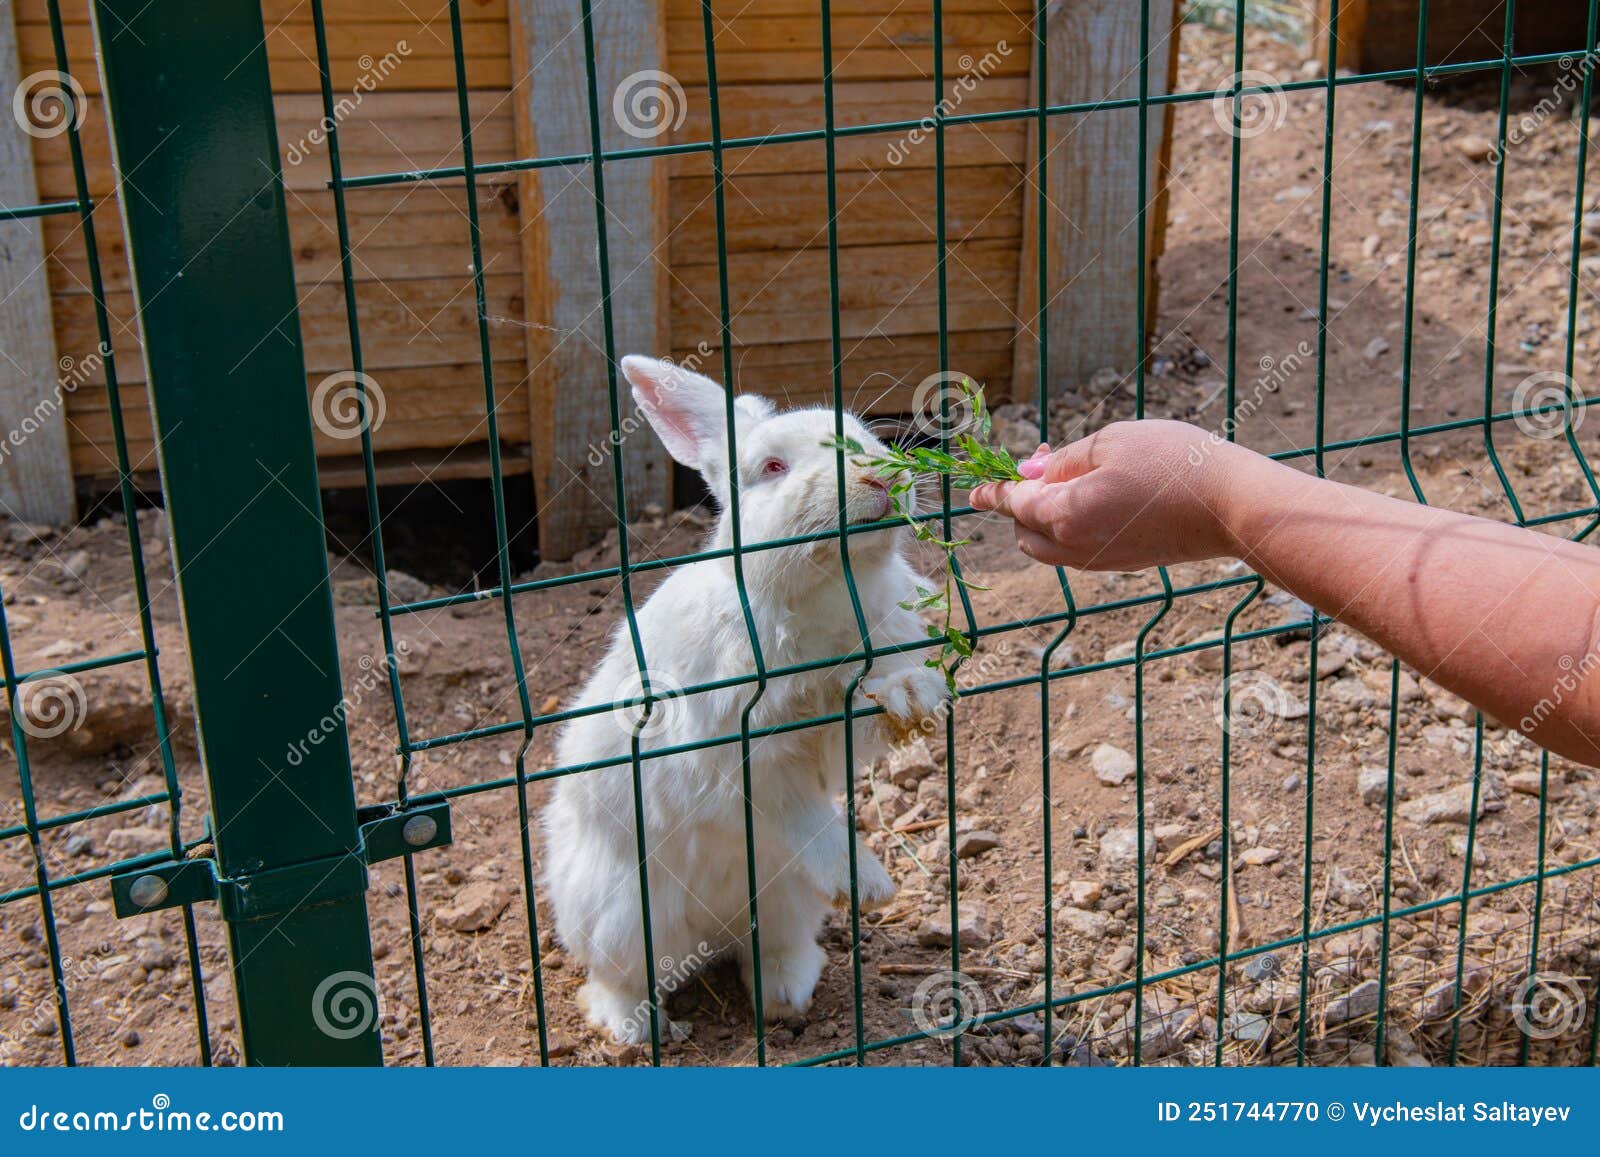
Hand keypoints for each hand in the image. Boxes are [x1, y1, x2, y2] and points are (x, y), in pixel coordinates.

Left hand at [969, 420, 1251, 570]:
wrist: (1233, 505)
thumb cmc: (1174, 464)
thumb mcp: (1111, 442)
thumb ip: (1062, 459)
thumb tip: (1029, 473)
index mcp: (1064, 515)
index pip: (1013, 502)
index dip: (991, 491)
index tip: (973, 490)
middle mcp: (1075, 547)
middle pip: (1025, 530)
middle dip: (1021, 502)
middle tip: (1044, 461)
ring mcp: (1100, 561)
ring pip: (1049, 546)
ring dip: (1044, 518)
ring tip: (1071, 478)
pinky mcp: (1123, 563)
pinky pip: (1077, 550)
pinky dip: (1070, 527)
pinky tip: (1095, 498)